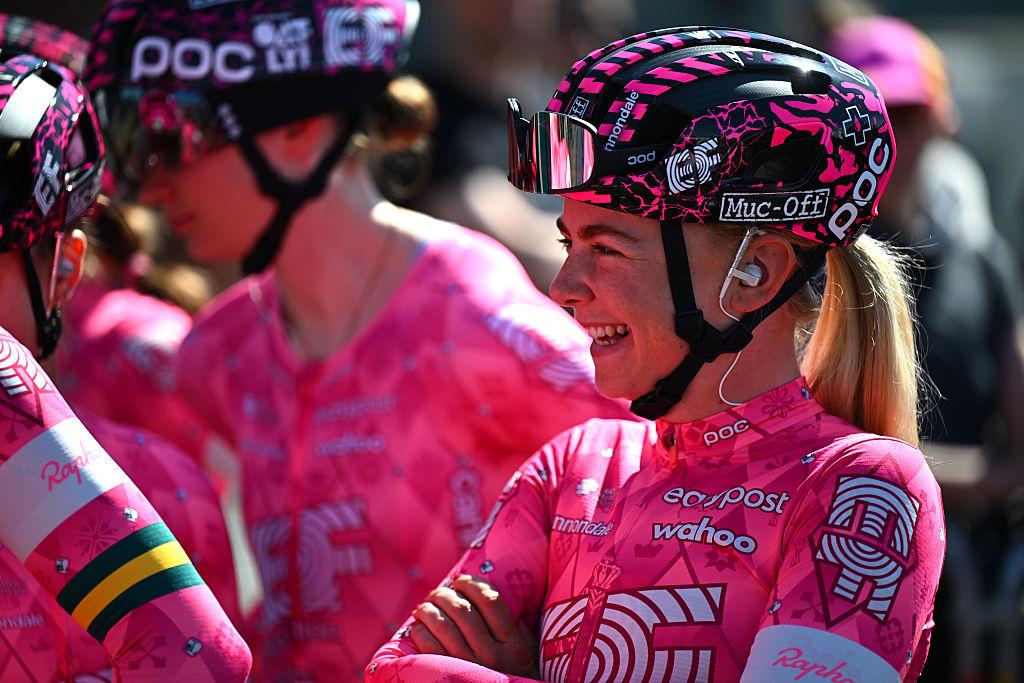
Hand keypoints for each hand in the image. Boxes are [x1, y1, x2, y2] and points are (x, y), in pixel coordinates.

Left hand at [409, 574, 539, 677]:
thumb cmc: (516, 680)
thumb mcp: (529, 658)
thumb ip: (524, 633)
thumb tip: (519, 606)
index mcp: (514, 646)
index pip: (491, 601)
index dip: (472, 584)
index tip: (460, 579)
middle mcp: (493, 656)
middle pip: (463, 611)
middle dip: (444, 595)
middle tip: (436, 592)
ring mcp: (470, 668)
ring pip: (444, 627)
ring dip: (429, 611)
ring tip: (423, 607)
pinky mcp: (448, 677)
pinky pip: (430, 649)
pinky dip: (421, 633)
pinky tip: (419, 628)